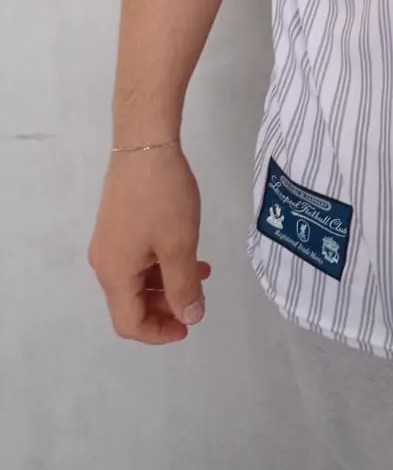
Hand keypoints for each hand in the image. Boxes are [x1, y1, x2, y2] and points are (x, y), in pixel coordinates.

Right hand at [89, 144, 210, 343]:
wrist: (145, 146)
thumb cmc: (163, 198)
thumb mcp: (179, 245)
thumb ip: (184, 286)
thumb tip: (189, 317)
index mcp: (114, 274)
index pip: (129, 323)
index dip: (159, 331)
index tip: (190, 324)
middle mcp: (105, 262)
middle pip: (132, 302)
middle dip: (167, 306)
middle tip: (199, 298)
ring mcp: (110, 241)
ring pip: (138, 278)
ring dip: (168, 282)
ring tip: (202, 272)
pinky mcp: (119, 223)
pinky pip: (139, 256)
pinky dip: (162, 261)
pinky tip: (188, 250)